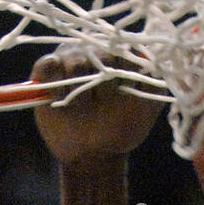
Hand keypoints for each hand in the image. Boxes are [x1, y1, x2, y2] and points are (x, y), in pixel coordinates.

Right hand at [32, 45, 161, 168]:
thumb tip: (156, 61)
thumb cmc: (121, 130)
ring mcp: (70, 59)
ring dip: (78, 88)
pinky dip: (54, 83)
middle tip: (102, 104)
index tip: (125, 94)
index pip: (125, 49)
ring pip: (74, 58)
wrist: (92, 156)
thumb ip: (155, 83)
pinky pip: (47, 64)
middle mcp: (95, 52)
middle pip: (100, 52)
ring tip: (81, 108)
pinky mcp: (46, 71)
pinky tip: (60, 99)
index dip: (124, 74)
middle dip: (103, 84)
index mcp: (120, 57)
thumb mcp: (146, 109)